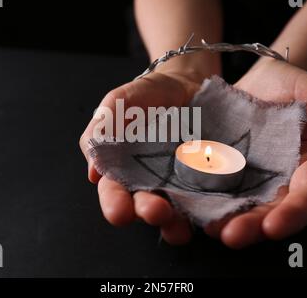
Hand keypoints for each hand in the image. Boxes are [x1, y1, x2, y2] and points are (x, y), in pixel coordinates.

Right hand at [79, 68, 202, 243]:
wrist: (185, 83)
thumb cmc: (146, 94)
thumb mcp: (118, 104)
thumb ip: (100, 130)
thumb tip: (94, 173)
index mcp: (122, 169)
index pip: (114, 193)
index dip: (114, 204)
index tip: (119, 212)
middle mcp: (148, 182)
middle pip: (145, 206)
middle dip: (148, 212)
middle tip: (156, 211)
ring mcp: (178, 183)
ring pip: (174, 210)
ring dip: (176, 221)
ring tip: (181, 224)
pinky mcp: (205, 180)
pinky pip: (206, 198)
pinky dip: (208, 208)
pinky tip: (212, 213)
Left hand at [204, 59, 306, 247]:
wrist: (253, 77)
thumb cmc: (290, 85)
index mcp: (306, 168)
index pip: (305, 198)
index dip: (292, 215)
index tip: (272, 228)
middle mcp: (278, 180)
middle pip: (270, 212)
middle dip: (253, 226)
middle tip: (232, 236)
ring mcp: (250, 178)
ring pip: (242, 207)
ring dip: (228, 221)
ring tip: (212, 229)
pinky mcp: (224, 172)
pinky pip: (217, 191)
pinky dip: (208, 202)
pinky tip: (196, 210)